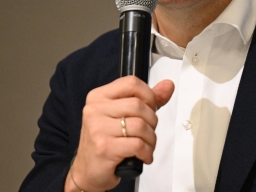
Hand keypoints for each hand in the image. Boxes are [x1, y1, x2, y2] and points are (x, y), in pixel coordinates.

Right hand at [65, 76, 173, 191]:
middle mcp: (95, 110)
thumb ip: (146, 100)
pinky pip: (138, 144)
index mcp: (98, 97)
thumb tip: (168, 85)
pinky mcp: (104, 147)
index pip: (131, 83)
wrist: (87, 171)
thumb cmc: (105, 142)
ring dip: (150, 139)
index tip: (150, 108)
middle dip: (151, 121)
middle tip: (147, 132)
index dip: (148, 95)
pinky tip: (142, 155)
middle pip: (138, 105)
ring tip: (145, 145)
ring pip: (140, 125)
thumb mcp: (122, 116)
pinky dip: (147, 152)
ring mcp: (98, 128)